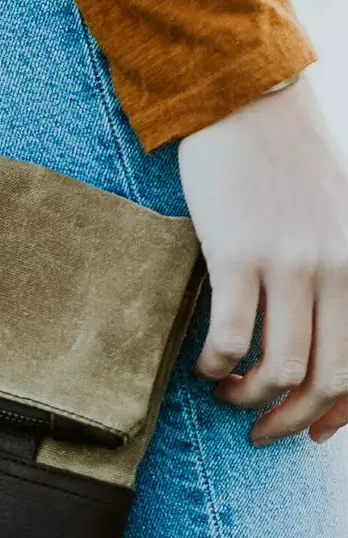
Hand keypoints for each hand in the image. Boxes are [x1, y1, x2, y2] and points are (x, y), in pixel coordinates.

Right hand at [178, 74, 347, 445]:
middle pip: (328, 378)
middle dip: (293, 421)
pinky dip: (217, 365)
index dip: (341, 415)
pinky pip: (232, 337)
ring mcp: (292, 264)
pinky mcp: (239, 255)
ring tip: (225, 394)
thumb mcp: (339, 219)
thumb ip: (341, 274)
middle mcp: (341, 270)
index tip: (314, 433)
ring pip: (279, 367)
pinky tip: (203, 364)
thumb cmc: (289, 164)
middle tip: (261, 432)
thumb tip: (321, 335)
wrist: (247, 104)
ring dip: (248, 398)